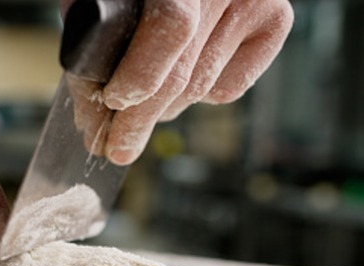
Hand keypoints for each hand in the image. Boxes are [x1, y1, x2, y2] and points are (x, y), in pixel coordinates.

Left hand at [63, 0, 293, 163]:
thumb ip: (98, 38)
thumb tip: (94, 109)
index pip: (171, 28)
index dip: (140, 74)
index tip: (113, 102)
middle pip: (183, 73)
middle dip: (138, 120)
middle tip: (115, 148)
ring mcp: (256, 3)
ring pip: (199, 88)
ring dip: (160, 111)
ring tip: (134, 116)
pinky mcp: (275, 22)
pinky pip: (227, 87)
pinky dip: (196, 97)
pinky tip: (177, 86)